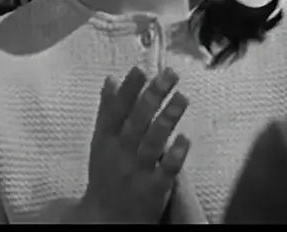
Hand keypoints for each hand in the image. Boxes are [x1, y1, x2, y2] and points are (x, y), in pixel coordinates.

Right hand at [80, 67, 190, 223]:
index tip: (140, 69)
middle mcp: (120, 153)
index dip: (128, 90)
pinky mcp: (154, 189)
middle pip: (136, 122)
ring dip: (167, 118)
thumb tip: (111, 79)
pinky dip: (175, 154)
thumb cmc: (105, 175)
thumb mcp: (100, 142)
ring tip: (182, 97)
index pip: (116, 110)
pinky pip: (166, 170)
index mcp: (106, 140)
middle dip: (152, 96)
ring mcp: (137, 171)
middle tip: (170, 74)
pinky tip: (186, 138)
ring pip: (152, 142)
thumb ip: (107, 111)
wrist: (105, 218)